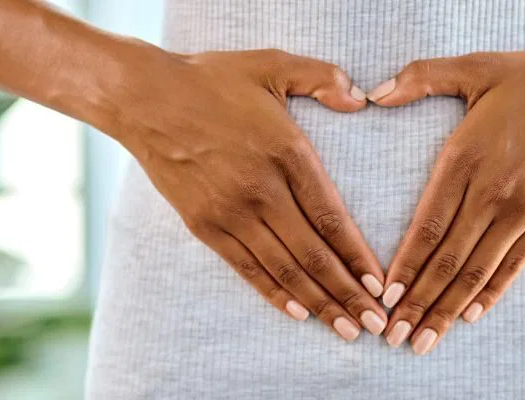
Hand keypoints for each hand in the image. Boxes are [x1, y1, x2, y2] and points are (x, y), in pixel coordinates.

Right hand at [109, 48, 387, 340]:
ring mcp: (231, 212)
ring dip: (318, 303)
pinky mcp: (205, 225)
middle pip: (314, 254)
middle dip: (348, 294)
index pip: (332, 217)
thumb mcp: (272, 64)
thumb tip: (361, 99)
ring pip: (284, 268)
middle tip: (377, 324)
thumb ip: (322, 78)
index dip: (358, 256)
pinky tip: (298, 313)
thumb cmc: (211, 80)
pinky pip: (247, 267)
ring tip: (346, 329)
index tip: (380, 285)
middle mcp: (262, 190)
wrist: (144, 99)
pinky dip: (274, 293)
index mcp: (287, 152)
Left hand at [368, 35, 524, 352]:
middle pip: (446, 260)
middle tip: (393, 336)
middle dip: (416, 302)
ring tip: (424, 339)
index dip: (402, 266)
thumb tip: (374, 91)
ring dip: (447, 308)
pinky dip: (492, 293)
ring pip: (478, 271)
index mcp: (464, 159)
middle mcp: (491, 193)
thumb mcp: (476, 68)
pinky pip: (516, 264)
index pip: (425, 226)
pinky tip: (470, 315)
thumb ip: (421, 77)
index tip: (382, 296)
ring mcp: (522, 210)